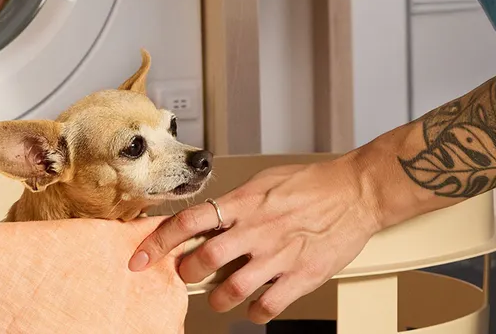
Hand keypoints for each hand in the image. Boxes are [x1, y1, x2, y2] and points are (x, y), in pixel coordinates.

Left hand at [130, 156, 383, 323]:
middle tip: (187, 274)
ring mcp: (277, 255)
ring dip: (217, 298)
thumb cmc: (311, 184)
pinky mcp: (300, 277)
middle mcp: (255, 229)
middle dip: (187, 272)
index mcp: (243, 203)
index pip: (188, 221)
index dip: (158, 242)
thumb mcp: (264, 182)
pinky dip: (254, 312)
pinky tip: (254, 306)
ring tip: (218, 296)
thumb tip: (208, 216)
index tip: (140, 257)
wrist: (354, 192)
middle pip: (204, 259)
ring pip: (230, 289)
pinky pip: (266, 306)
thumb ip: (235, 202)